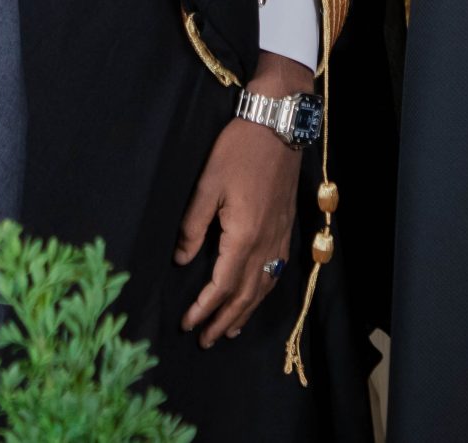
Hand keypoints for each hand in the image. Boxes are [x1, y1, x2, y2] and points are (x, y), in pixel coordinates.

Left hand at [175, 51, 309, 346]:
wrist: (278, 126)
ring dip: (245, 312)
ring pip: (263, 287)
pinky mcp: (286, 228)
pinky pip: (276, 272)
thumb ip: (192, 226)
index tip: (187, 324)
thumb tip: (181, 260)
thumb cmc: (238, 150)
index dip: (204, 308)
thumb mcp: (207, 184)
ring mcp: (280, 237)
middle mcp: (266, 243)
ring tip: (229, 330)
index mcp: (244, 236)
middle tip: (205, 340)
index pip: (222, 285)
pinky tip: (255, 296)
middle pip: (244, 295)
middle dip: (223, 320)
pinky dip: (263, 292)